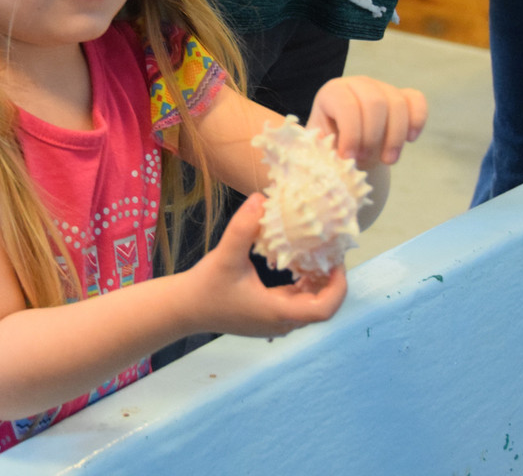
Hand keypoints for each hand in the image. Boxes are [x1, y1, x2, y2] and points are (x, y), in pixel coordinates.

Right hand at [182, 194, 347, 337]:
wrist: (185, 308)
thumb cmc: (206, 286)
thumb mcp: (226, 256)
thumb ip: (243, 227)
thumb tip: (261, 198)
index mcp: (277, 313)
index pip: (324, 309)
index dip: (338, 286)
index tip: (337, 261)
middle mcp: (281, 323)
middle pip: (321, 307)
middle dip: (330, 281)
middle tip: (330, 252)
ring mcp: (274, 324)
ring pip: (309, 306)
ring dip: (318, 284)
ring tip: (317, 255)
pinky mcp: (267, 319)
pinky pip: (296, 305)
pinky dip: (303, 287)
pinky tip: (297, 265)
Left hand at [307, 76, 426, 165]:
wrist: (350, 146)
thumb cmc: (331, 145)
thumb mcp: (321, 146)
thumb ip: (326, 149)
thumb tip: (340, 157)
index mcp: (333, 92)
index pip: (346, 105)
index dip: (350, 133)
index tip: (348, 157)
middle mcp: (358, 84)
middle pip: (375, 103)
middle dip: (372, 136)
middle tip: (365, 159)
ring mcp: (382, 87)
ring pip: (397, 104)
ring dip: (395, 137)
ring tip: (388, 160)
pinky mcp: (403, 96)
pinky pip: (417, 101)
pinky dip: (417, 120)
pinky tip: (410, 140)